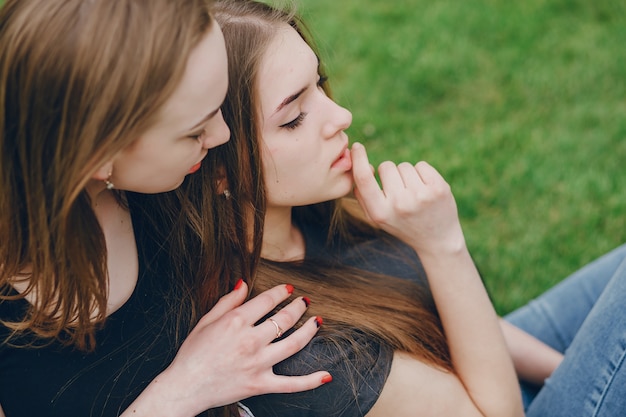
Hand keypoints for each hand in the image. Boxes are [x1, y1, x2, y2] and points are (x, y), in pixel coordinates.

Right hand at [123, 281, 328, 416]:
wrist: (185, 387)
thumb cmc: (192, 354)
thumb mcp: (206, 321)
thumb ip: (227, 301)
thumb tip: (243, 283)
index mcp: (236, 322)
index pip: (267, 300)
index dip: (281, 291)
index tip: (288, 288)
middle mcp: (250, 340)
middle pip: (285, 319)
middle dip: (299, 307)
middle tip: (305, 301)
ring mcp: (258, 363)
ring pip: (294, 344)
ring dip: (310, 330)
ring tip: (317, 321)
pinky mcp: (261, 384)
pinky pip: (292, 384)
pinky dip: (311, 381)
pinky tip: (326, 374)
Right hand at [350, 142, 463, 255]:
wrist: (437, 240)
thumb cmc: (403, 225)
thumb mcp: (379, 219)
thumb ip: (364, 197)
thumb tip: (359, 167)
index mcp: (380, 213)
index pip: (363, 179)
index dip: (358, 159)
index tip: (357, 146)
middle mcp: (400, 204)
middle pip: (386, 167)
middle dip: (390, 174)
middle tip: (399, 191)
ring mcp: (420, 196)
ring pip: (404, 165)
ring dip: (406, 175)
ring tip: (414, 193)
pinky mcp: (438, 188)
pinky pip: (421, 165)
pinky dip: (422, 173)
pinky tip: (426, 190)